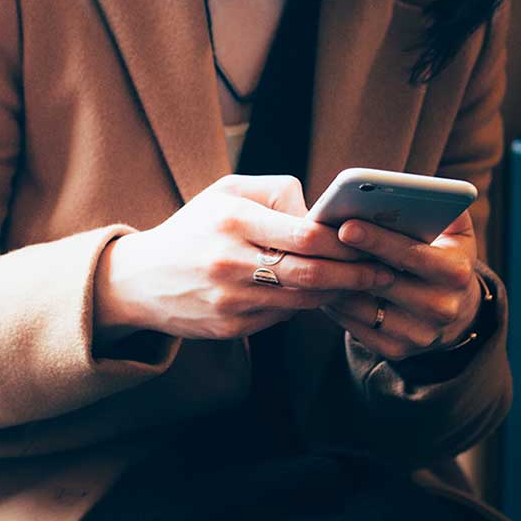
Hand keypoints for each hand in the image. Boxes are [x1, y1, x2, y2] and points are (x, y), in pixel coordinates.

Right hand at [94, 174, 397, 342]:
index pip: (304, 234)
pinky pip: (284, 316)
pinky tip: (323, 296)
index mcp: (231, 221)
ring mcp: (230, 300)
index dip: (344, 240)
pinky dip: (307, 305)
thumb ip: (277, 192)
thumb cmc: (192, 229)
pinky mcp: (231, 328)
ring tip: (362, 284)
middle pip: (311, 272)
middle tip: (382, 270)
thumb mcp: (224, 192)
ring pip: (303, 299)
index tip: (369, 239)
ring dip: (339, 293)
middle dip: (355, 273)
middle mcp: (230, 262)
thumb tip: (322, 210)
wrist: (139, 281)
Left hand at [320, 210, 483, 361]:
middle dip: (349, 262)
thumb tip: (422, 188)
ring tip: (312, 261)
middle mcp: (441, 307)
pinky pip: (355, 328)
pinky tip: (322, 286)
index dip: (378, 240)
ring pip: (364, 308)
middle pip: (384, 282)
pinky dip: (336, 307)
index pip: (411, 254)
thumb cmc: (445, 259)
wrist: (455, 313)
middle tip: (316, 243)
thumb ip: (445, 208)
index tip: (346, 225)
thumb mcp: (457, 234)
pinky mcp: (396, 351)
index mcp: (455, 273)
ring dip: (335, 284)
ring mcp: (418, 334)